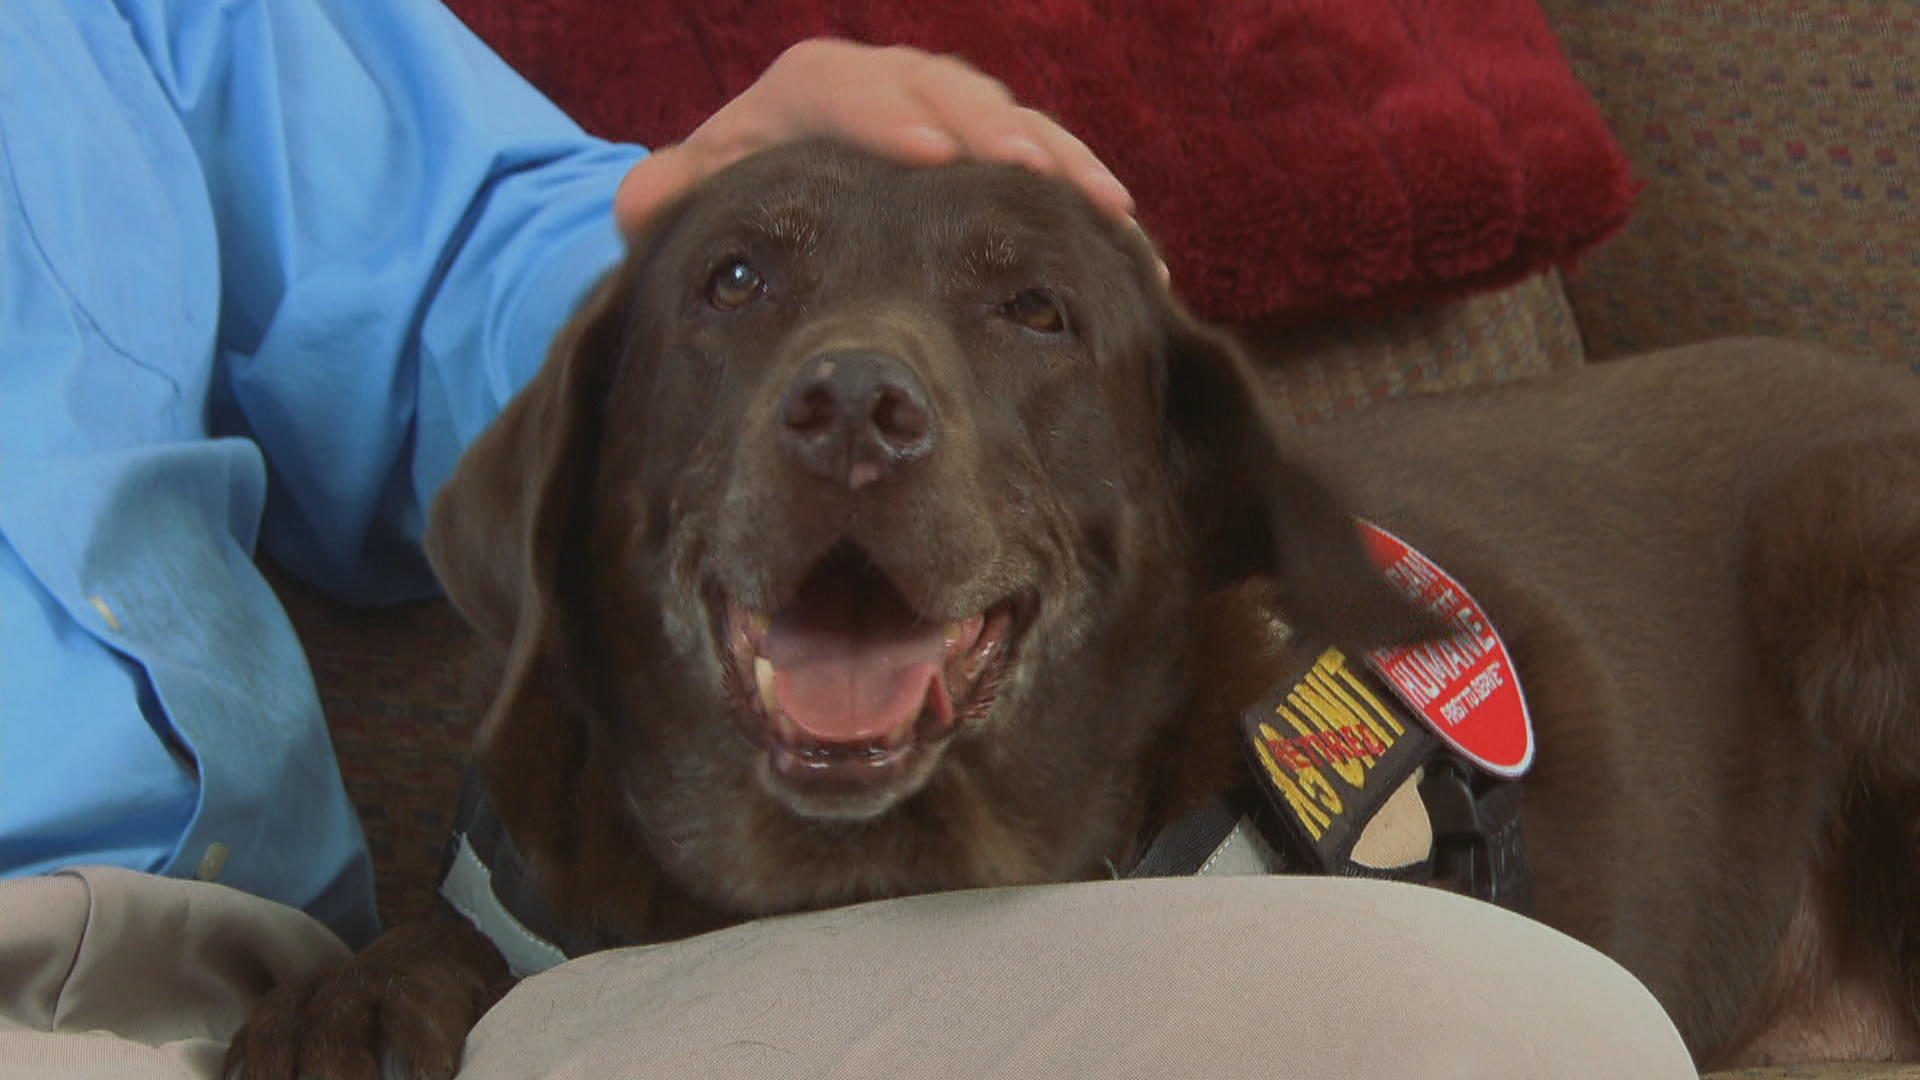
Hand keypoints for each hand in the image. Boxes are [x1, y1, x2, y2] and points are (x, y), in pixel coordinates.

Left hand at [614, 38, 1138, 236]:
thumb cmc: (737, 200)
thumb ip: (664, 198)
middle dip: (997, 134)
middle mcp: (890, 85)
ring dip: (1062, 162)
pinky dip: (1085, 192)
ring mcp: (949, 112)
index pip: (849, 86)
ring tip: (1107, 209)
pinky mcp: (989, 150)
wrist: (779, 199)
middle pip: (950, 94)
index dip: (890, 116)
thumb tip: (638, 199)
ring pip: (1011, 121)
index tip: (929, 156)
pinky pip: (1045, 161)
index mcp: (812, 85)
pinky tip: (1126, 237)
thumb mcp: (694, 199)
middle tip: (1036, 176)